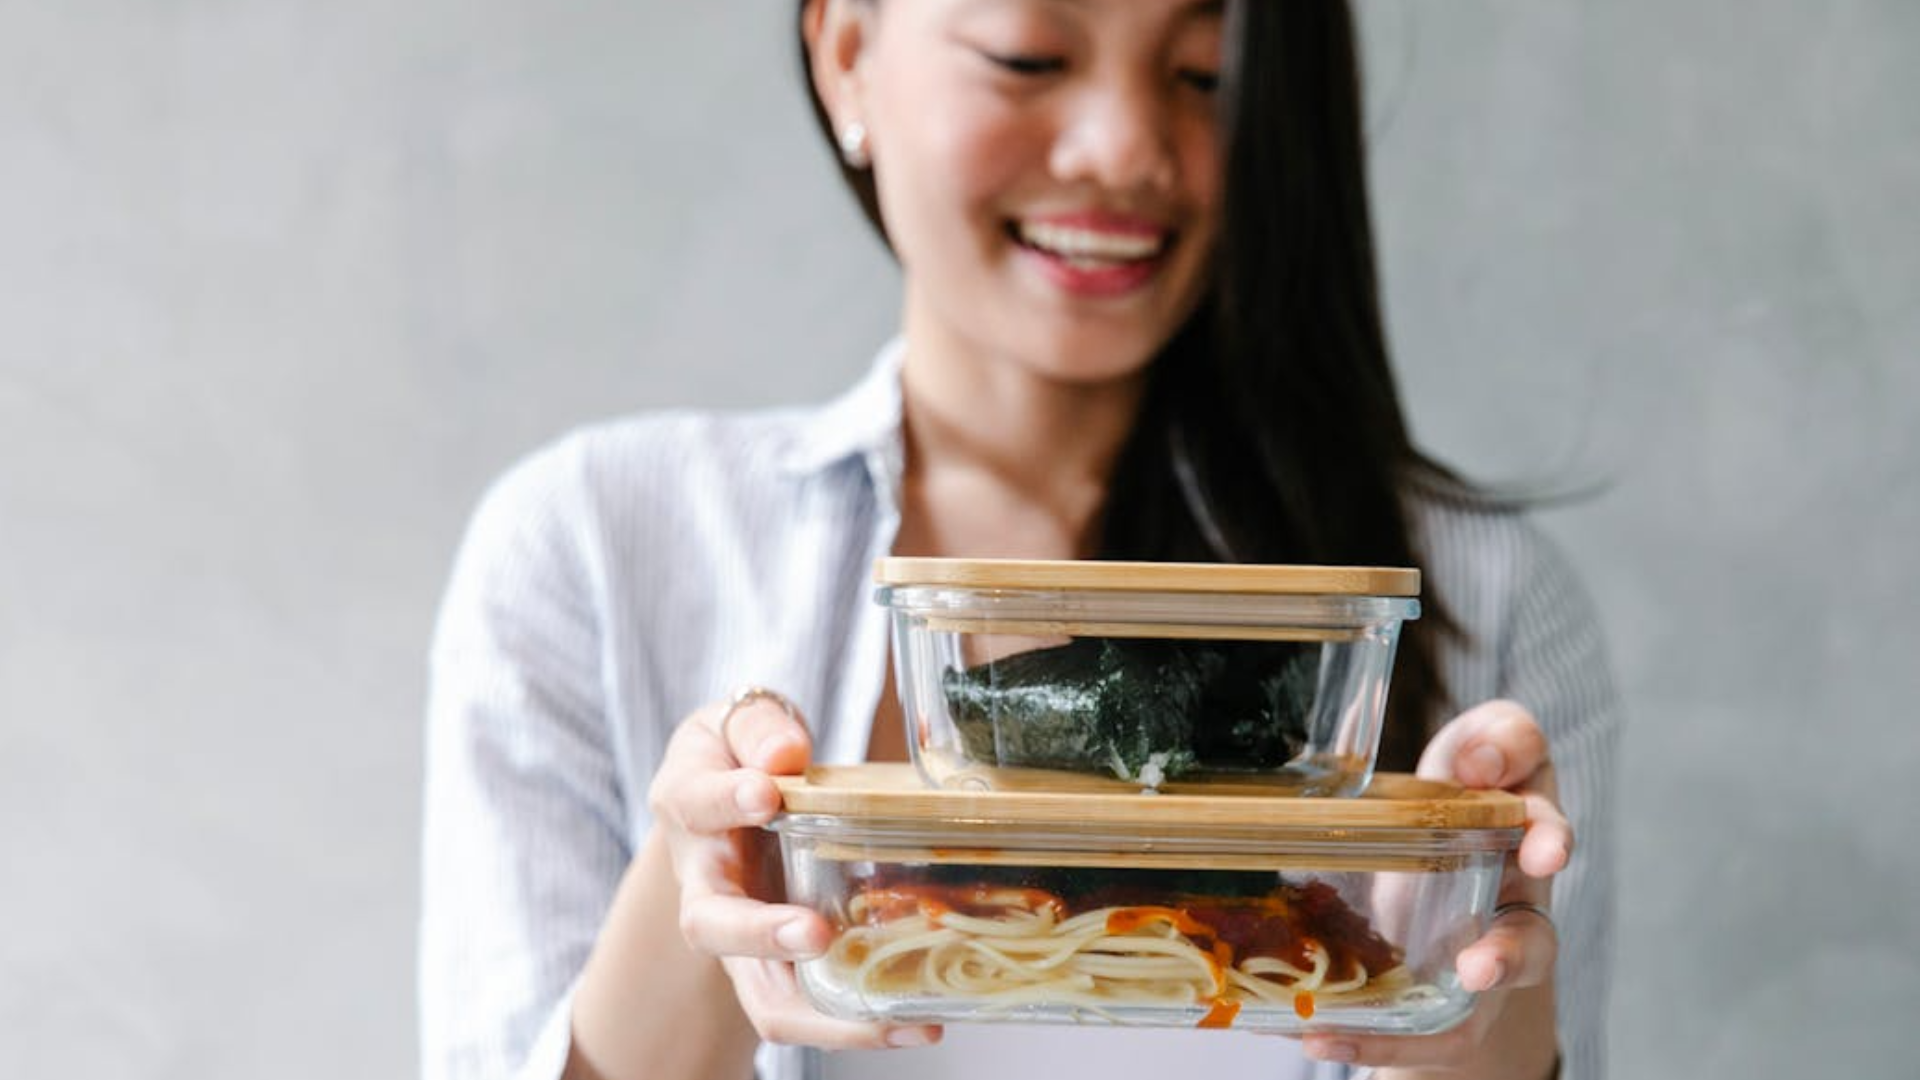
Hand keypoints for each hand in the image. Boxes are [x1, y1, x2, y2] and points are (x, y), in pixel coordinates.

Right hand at [647, 692, 941, 1050]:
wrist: (728, 797)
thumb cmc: (739, 753)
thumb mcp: (739, 719)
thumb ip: (759, 726)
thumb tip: (785, 754)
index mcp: (689, 807)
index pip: (694, 804)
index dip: (725, 801)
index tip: (766, 793)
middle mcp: (707, 883)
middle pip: (710, 925)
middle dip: (761, 935)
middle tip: (814, 932)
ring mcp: (744, 936)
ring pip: (762, 995)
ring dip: (823, 1016)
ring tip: (891, 1018)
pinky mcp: (784, 965)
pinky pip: (812, 1008)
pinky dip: (860, 1024)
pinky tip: (921, 1023)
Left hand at [1302, 700, 1568, 1076]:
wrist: (1440, 968)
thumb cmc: (1428, 857)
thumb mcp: (1413, 800)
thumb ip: (1392, 769)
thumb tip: (1348, 715)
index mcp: (1497, 796)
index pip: (1524, 749)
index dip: (1505, 746)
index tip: (1471, 760)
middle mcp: (1518, 862)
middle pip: (1552, 841)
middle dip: (1551, 838)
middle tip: (1544, 851)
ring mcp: (1507, 935)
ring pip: (1529, 947)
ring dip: (1505, 957)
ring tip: (1476, 971)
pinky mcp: (1475, 1007)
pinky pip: (1445, 1031)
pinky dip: (1386, 1039)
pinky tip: (1323, 1038)